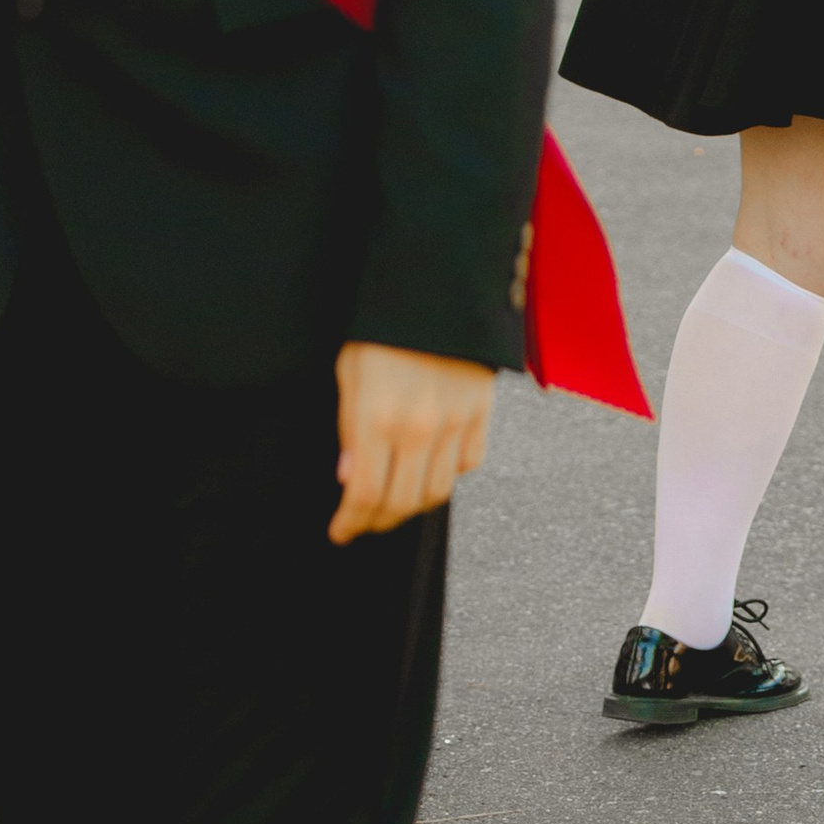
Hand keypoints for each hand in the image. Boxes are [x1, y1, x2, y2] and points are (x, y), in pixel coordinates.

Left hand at [331, 340, 494, 541]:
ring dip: (412, 505)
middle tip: (364, 522)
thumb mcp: (350, 374)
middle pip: (403, 503)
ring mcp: (456, 423)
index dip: (352, 522)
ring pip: (438, 491)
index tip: (341, 532)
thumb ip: (350, 430)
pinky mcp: (481, 414)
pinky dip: (447, 475)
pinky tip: (428, 467)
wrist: (438, 290)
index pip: (366, 494)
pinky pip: (468, 464)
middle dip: (379, 521)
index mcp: (379, 417)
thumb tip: (350, 479)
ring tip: (393, 501)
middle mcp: (421, 428)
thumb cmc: (384, 330)